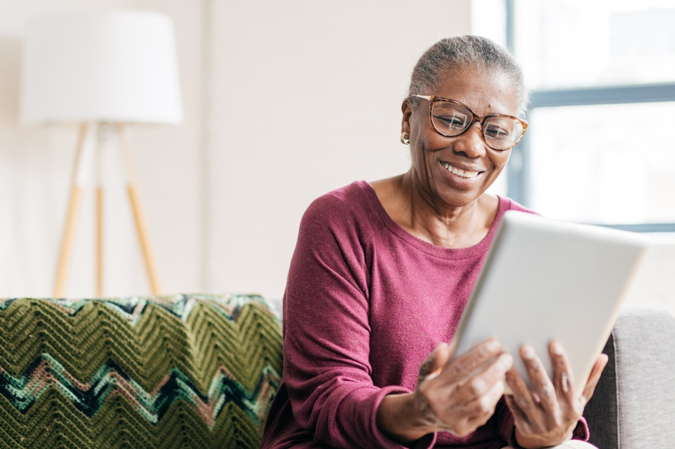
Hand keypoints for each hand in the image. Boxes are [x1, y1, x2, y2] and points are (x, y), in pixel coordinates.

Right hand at [377, 339, 512, 442]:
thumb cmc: (429, 387)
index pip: (459, 368)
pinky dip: (493, 400)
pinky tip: (496, 388)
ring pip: (483, 403)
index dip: (479, 355)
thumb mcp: (425, 372)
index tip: (495, 344)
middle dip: (494, 370)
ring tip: (503, 374)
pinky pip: (484, 415)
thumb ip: (434, 360)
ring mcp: (453, 420)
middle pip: (475, 387)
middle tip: (507, 358)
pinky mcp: (463, 429)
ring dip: (497, 387)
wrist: (422, 417)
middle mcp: (442, 405)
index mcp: (432, 387)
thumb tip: (444, 346)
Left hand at [504, 342, 607, 448]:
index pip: (567, 382)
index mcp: (572, 406)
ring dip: (515, 379)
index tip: (554, 344)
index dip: (562, 363)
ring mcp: (539, 423)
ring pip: (525, 399)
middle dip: (535, 368)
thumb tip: (602, 356)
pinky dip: (507, 392)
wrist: (553, 441)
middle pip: (545, 390)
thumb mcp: (582, 398)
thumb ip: (590, 377)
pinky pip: (513, 408)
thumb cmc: (567, 410)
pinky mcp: (524, 427)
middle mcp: (557, 416)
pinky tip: (500, 376)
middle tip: (525, 348)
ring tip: (506, 360)